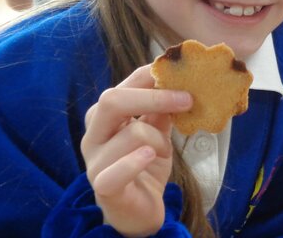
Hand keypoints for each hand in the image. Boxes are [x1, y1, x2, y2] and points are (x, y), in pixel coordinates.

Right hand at [81, 65, 192, 236]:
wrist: (138, 209)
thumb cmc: (145, 164)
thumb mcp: (158, 132)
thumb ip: (162, 110)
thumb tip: (180, 84)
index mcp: (105, 116)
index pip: (122, 85)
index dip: (150, 76)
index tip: (181, 73)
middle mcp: (94, 134)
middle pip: (112, 101)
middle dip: (154, 96)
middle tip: (188, 99)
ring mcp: (95, 160)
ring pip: (131, 133)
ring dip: (158, 140)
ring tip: (163, 152)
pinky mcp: (102, 185)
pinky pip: (117, 169)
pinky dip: (136, 161)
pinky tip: (150, 157)